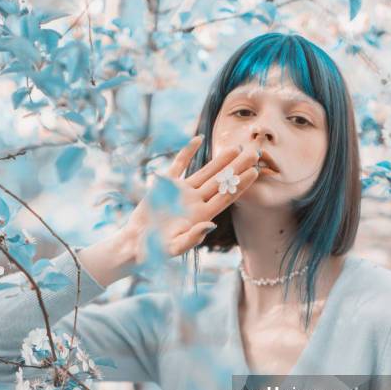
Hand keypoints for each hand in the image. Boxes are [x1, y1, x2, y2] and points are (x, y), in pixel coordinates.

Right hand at [124, 136, 258, 259]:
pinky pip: (180, 164)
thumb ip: (193, 237)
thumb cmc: (156, 250)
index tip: (254, 172)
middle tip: (254, 154)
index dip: (240, 185)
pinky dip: (188, 152)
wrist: (136, 242)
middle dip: (237, 168)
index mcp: (201, 216)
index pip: (226, 198)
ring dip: (220, 160)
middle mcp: (196, 202)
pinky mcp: (167, 185)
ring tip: (236, 147)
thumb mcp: (175, 247)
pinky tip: (199, 139)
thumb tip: (211, 225)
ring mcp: (182, 192)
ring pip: (205, 172)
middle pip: (221, 182)